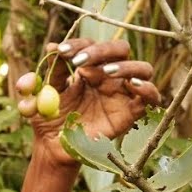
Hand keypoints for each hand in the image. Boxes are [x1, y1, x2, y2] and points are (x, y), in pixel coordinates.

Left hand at [17, 38, 160, 167]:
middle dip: (102, 50)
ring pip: (143, 68)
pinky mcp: (131, 113)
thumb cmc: (48, 119)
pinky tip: (133, 85)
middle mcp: (108, 77)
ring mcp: (122, 93)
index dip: (78, 44)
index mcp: (88, 67)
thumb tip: (50, 49)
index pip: (91, 45)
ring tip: (106, 72)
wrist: (54, 148)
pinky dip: (147, 88)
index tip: (61, 51)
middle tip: (79, 63)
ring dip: (127, 66)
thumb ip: (44, 74)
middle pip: (120, 49)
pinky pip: (151, 98)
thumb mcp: (40, 95)